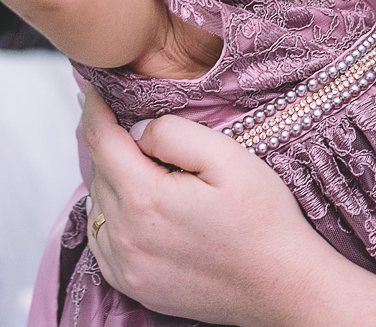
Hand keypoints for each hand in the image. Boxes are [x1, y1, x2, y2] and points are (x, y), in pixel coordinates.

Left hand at [81, 88, 339, 326]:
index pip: (100, 141)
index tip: (93, 90)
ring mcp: (126, 267)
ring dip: (113, 181)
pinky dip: (112, 217)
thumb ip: (174, 133)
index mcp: (145, 199)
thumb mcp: (228, 157)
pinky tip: (142, 208)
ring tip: (147, 168)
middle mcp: (126, 237)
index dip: (94, 109)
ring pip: (98, 206)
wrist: (283, 286)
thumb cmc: (263, 220)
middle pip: (99, 173)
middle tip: (135, 127)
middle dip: (112, 145)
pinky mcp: (134, 285)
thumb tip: (139, 130)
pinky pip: (103, 240)